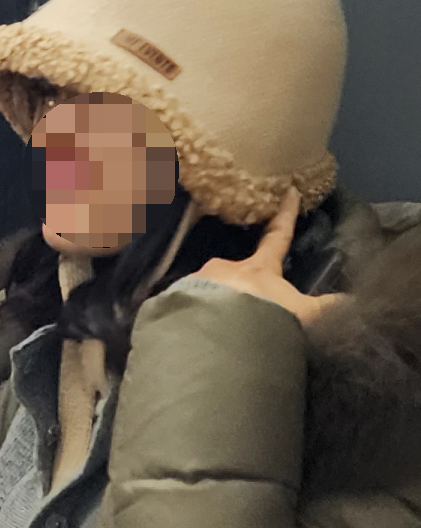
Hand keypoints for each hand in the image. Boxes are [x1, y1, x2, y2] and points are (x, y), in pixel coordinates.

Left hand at [196, 188, 343, 327]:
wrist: (220, 335)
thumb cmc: (266, 319)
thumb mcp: (304, 316)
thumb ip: (326, 309)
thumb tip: (351, 303)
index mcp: (258, 269)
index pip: (277, 237)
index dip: (286, 216)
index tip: (289, 192)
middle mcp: (224, 270)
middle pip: (232, 270)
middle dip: (236, 285)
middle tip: (238, 306)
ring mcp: (196, 284)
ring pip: (206, 289)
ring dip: (212, 305)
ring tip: (218, 330)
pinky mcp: (175, 301)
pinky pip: (185, 305)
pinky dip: (192, 317)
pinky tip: (198, 335)